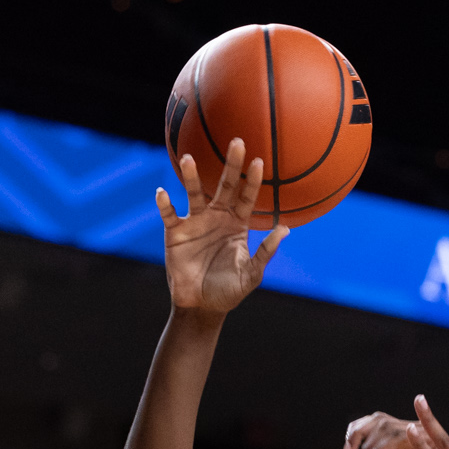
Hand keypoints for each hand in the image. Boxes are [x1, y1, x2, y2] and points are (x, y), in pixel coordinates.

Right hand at [154, 140, 289, 314]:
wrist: (201, 306)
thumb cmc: (228, 291)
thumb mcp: (251, 275)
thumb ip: (266, 253)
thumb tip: (285, 229)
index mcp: (237, 225)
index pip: (247, 197)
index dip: (253, 180)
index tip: (260, 162)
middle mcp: (216, 217)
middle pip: (224, 185)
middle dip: (231, 164)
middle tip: (237, 142)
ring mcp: (195, 223)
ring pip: (193, 193)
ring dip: (190, 176)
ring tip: (187, 158)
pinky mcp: (175, 233)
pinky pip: (169, 214)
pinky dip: (164, 204)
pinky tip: (162, 193)